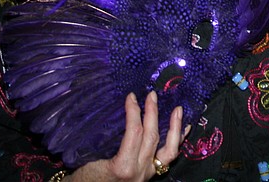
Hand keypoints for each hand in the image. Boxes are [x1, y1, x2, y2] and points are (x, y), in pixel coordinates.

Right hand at [67, 92, 187, 180]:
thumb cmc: (84, 177)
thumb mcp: (88, 157)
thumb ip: (104, 138)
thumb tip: (114, 112)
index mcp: (123, 166)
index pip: (134, 133)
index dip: (134, 112)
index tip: (131, 96)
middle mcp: (139, 171)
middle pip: (152, 137)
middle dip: (153, 113)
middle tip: (152, 95)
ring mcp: (147, 174)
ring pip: (169, 150)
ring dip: (175, 127)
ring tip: (178, 110)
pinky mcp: (150, 175)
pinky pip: (168, 158)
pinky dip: (177, 142)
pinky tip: (184, 129)